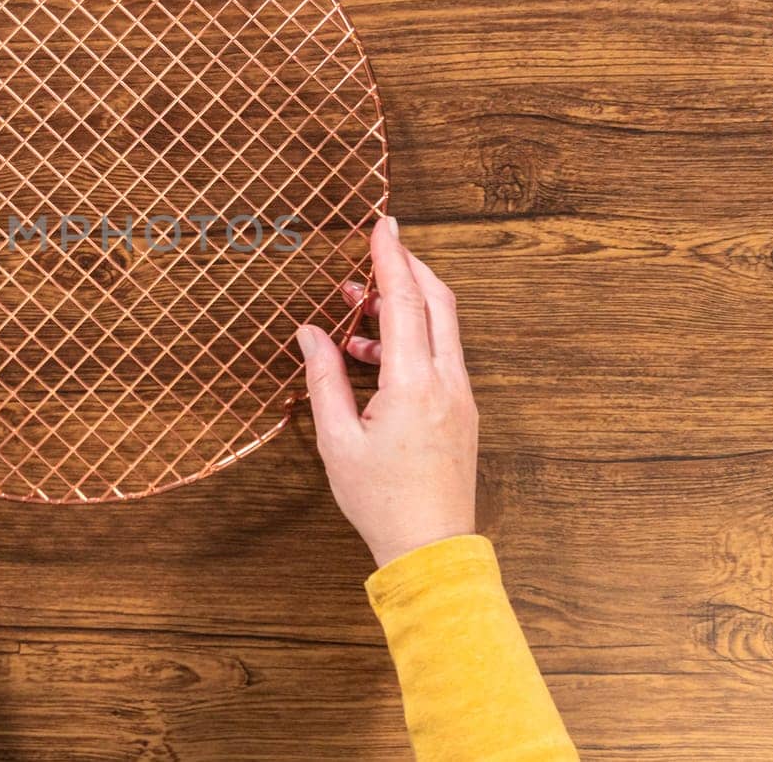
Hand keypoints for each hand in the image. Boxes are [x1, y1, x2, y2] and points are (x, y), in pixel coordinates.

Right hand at [296, 216, 478, 568]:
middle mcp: (447, 383)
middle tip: (376, 250)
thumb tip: (310, 332)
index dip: (392, 257)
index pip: (404, 301)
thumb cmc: (380, 501)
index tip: (383, 223)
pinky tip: (372, 355)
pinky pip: (441, 356)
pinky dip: (411, 339)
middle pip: (437, 302)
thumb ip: (323, 377)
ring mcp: (461, 396)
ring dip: (405, 306)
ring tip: (354, 311)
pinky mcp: (462, 411)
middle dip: (407, 268)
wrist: (430, 549)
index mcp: (413, 385)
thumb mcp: (337, 440)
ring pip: (442, 328)